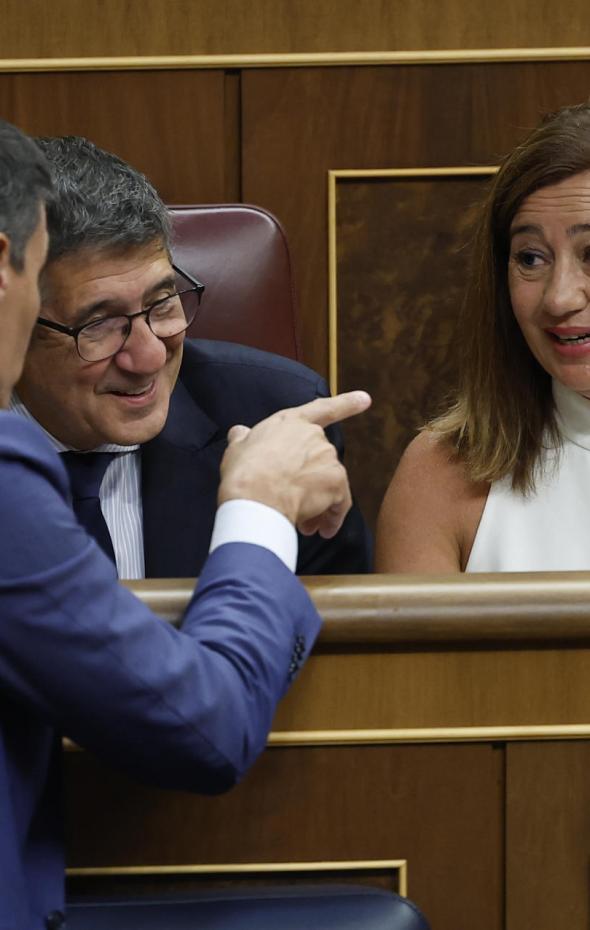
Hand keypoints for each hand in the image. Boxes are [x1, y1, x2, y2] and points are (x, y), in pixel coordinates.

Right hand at [218, 391, 370, 537]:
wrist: (256, 498)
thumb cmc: (243, 473)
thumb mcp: (237, 448)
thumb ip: (244, 438)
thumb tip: (239, 432)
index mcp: (291, 422)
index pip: (322, 409)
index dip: (346, 403)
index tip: (365, 399)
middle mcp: (315, 436)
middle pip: (320, 460)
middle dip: (309, 482)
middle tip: (294, 502)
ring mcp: (328, 458)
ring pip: (328, 484)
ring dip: (318, 502)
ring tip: (302, 523)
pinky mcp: (337, 482)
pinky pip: (339, 503)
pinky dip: (333, 517)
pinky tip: (322, 530)